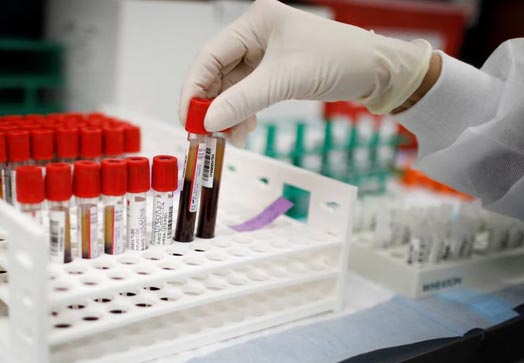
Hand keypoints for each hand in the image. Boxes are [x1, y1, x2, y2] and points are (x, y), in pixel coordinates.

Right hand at [179, 0, 432, 145]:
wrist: (378, 72)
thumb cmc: (342, 59)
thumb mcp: (285, 79)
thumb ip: (243, 100)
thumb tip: (208, 120)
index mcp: (255, 22)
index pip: (209, 56)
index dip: (194, 89)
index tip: (188, 117)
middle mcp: (256, 36)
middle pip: (217, 74)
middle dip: (210, 106)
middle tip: (202, 134)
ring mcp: (265, 55)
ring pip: (231, 88)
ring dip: (227, 114)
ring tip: (227, 138)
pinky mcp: (275, 73)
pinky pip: (247, 95)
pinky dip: (242, 114)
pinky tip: (243, 130)